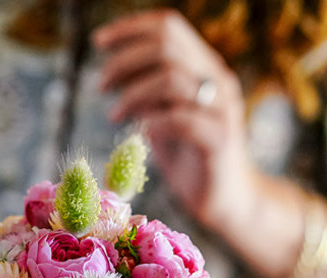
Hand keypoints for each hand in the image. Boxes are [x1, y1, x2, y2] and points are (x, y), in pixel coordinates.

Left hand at [93, 9, 256, 233]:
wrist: (228, 201)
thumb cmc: (191, 157)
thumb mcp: (163, 117)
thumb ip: (147, 94)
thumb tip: (113, 74)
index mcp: (206, 68)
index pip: (170, 27)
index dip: (131, 29)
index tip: (99, 42)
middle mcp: (219, 81)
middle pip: (167, 48)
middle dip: (125, 61)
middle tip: (101, 85)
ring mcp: (222, 110)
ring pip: (172, 80)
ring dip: (133, 94)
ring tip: (115, 115)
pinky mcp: (220, 141)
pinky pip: (181, 120)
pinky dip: (152, 123)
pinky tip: (140, 135)